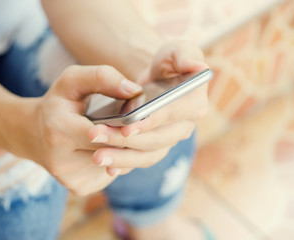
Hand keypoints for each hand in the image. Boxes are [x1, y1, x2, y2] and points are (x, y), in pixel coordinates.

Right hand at [10, 65, 141, 195]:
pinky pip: (111, 174)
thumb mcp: (72, 81)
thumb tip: (135, 91)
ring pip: (116, 165)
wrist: (33, 134)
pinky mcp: (79, 187)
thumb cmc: (58, 104)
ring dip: (126, 150)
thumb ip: (102, 77)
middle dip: (130, 138)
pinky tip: (112, 148)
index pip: (101, 134)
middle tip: (141, 125)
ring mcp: (71, 179)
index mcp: (58, 132)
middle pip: (113, 152)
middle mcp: (62, 162)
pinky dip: (117, 161)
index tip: (139, 118)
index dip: (123, 127)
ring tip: (125, 134)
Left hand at [89, 40, 208, 172]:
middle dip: (126, 141)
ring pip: (148, 155)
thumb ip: (186, 55)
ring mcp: (169, 140)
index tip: (127, 126)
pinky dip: (124, 166)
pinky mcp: (156, 149)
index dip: (151, 121)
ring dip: (122, 158)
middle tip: (96, 137)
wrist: (158, 81)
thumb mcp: (177, 51)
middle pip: (157, 140)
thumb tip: (197, 66)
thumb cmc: (168, 63)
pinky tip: (106, 167)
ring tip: (96, 156)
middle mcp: (184, 127)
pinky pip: (141, 161)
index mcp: (193, 103)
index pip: (173, 115)